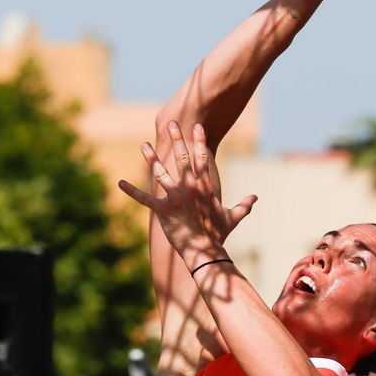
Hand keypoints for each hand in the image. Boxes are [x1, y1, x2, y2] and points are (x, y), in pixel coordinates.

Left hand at [119, 121, 256, 262]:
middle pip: (182, 158)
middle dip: (176, 139)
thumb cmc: (219, 235)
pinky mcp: (162, 210)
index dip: (199, 141)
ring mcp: (175, 198)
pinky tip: (119, 183)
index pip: (203, 159)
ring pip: (160, 173)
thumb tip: (256, 197)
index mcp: (205, 187)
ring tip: (143, 145)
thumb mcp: (233, 218)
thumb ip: (244, 205)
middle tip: (171, 124)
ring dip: (151, 158)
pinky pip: (144, 199)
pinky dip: (131, 191)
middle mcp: (189, 188)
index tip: (196, 127)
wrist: (205, 251)